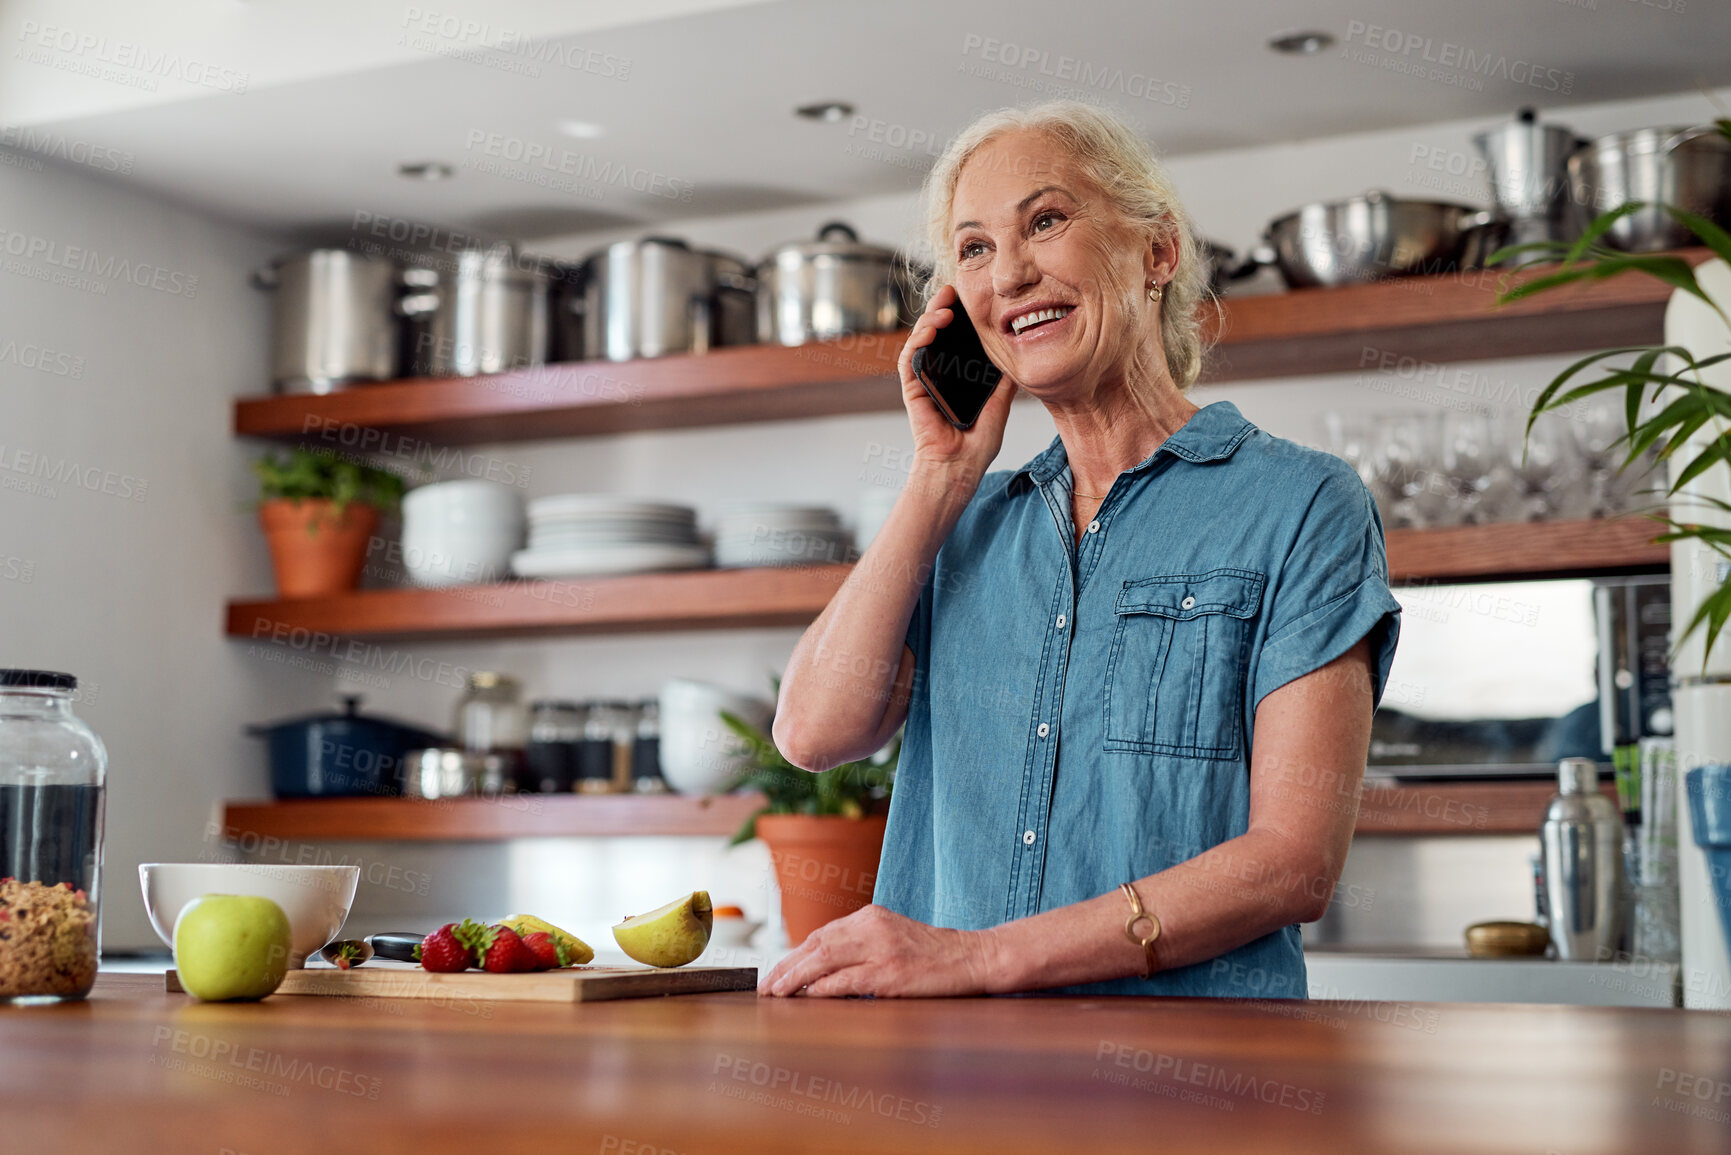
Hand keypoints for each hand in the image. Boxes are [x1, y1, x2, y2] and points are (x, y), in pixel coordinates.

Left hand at [758, 904, 1000, 997]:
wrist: (974, 956)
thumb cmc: (934, 954)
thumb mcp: (893, 937)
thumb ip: (861, 946)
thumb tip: (822, 971)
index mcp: (871, 916)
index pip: (821, 934)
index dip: (794, 954)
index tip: (775, 971)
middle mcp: (872, 927)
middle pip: (816, 944)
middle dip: (786, 966)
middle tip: (765, 985)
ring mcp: (881, 949)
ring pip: (824, 958)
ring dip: (795, 977)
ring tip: (776, 992)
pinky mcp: (891, 972)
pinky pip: (847, 979)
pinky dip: (823, 987)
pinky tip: (808, 995)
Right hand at [897, 284, 1016, 483]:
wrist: (959, 468)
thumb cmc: (976, 446)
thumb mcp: (999, 406)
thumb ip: (1004, 382)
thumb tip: (1018, 358)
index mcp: (957, 375)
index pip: (954, 338)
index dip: (958, 316)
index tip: (967, 298)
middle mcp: (938, 374)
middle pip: (934, 333)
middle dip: (940, 308)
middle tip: (951, 291)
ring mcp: (923, 381)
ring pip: (920, 340)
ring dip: (928, 320)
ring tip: (943, 309)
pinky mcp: (912, 390)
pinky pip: (909, 360)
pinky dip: (916, 342)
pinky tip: (929, 330)